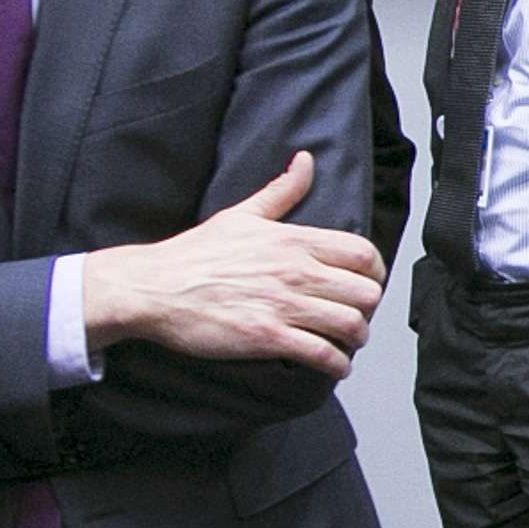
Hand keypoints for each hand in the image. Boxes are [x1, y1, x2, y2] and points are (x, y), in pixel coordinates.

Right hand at [81, 153, 383, 376]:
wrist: (153, 288)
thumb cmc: (195, 253)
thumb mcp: (242, 214)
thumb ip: (282, 190)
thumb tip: (306, 161)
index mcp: (294, 240)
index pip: (364, 254)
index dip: (375, 273)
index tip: (368, 283)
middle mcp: (295, 271)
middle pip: (366, 293)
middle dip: (368, 309)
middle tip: (357, 315)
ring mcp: (282, 305)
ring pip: (351, 325)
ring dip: (356, 339)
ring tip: (348, 343)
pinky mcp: (267, 337)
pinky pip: (322, 354)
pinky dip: (337, 365)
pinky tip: (334, 366)